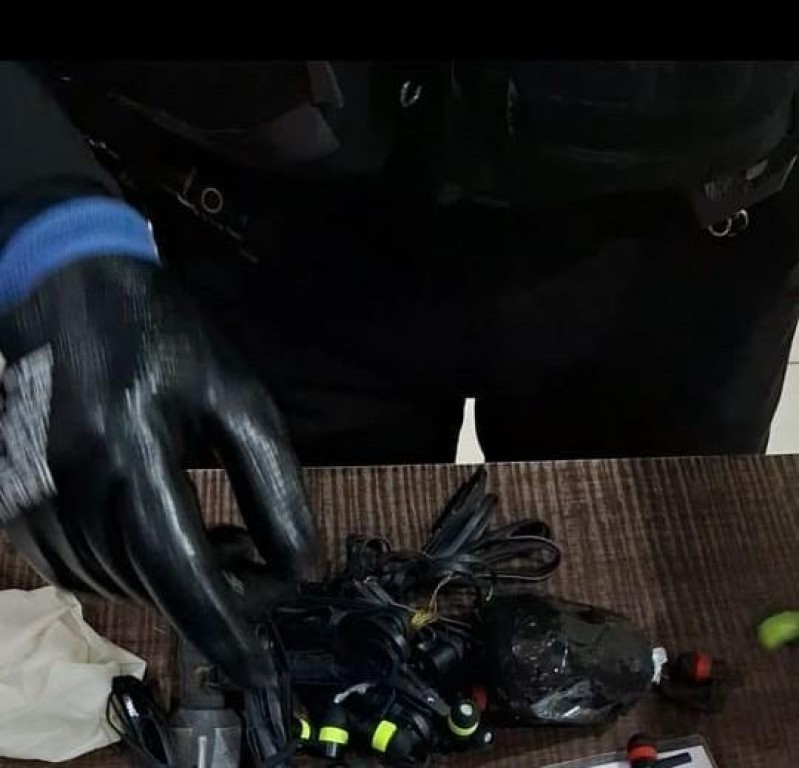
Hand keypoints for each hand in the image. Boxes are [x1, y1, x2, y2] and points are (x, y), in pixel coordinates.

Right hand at [0, 255, 314, 686]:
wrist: (73, 292)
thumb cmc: (166, 337)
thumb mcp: (237, 396)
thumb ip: (272, 482)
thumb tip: (299, 565)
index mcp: (130, 443)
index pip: (174, 562)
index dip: (219, 621)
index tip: (256, 663)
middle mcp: (71, 478)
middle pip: (151, 580)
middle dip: (217, 593)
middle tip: (263, 566)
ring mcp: (34, 495)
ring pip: (118, 582)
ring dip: (177, 580)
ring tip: (222, 539)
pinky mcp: (19, 502)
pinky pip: (83, 567)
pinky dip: (136, 567)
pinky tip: (168, 533)